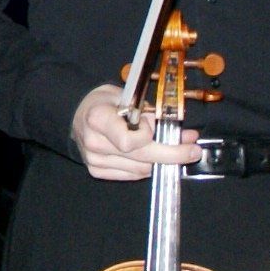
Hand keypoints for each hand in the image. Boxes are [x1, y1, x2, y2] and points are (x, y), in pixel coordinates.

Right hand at [70, 84, 202, 181]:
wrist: (75, 116)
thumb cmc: (102, 103)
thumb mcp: (123, 95)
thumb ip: (146, 111)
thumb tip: (178, 129)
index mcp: (97, 119)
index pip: (129, 141)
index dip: (146, 135)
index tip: (151, 122)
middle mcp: (94, 143)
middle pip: (142, 158)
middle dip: (173, 154)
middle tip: (194, 150)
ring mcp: (95, 161)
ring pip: (141, 170)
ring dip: (161, 160)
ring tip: (174, 148)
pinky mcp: (97, 171)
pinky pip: (132, 175)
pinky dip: (146, 166)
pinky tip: (151, 156)